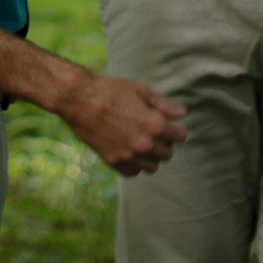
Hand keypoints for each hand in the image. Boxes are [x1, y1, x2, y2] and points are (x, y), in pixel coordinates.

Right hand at [57, 71, 187, 175]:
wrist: (80, 100)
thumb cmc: (111, 90)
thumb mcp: (140, 90)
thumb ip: (164, 104)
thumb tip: (182, 114)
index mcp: (154, 124)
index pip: (180, 137)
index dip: (177, 130)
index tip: (171, 126)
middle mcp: (144, 144)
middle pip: (168, 154)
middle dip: (165, 143)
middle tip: (155, 131)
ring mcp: (128, 156)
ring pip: (152, 167)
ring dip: (152, 155)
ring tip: (142, 140)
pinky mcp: (113, 162)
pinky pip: (134, 172)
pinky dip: (136, 164)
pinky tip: (130, 149)